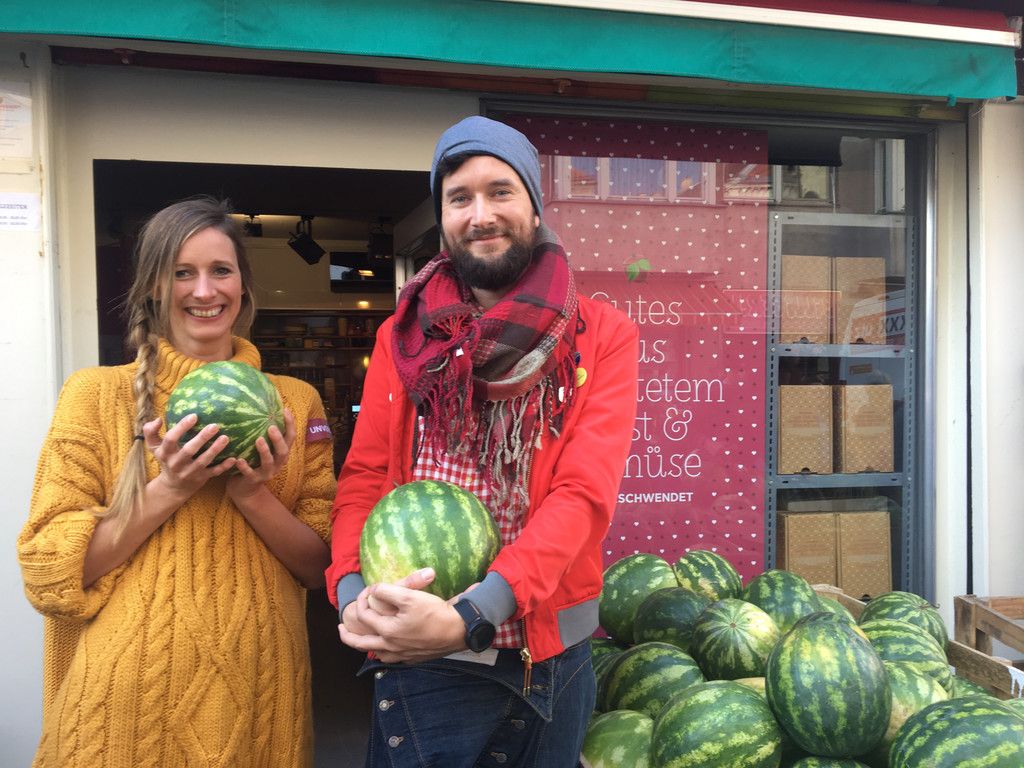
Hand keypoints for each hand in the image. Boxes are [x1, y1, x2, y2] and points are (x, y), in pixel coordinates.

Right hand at [145, 413, 236, 498]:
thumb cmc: (166, 459)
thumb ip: (150, 432)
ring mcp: (190, 472)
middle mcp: (177, 463)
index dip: (181, 427)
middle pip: (189, 450)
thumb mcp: (154, 447)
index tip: (194, 415)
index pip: (171, 439)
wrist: (173, 486)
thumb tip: (157, 419)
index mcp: (165, 453)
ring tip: (225, 437)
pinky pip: (214, 472)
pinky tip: (234, 458)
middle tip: (215, 425)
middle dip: (202, 438)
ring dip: (215, 450)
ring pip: (203, 461)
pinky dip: (224, 466)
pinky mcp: (201, 478)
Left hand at [226, 409, 295, 501]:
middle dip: (278, 439)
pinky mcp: (254, 480)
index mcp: (281, 453)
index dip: (290, 424)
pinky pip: (250, 474)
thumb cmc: (253, 462)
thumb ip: (262, 433)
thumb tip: (259, 408)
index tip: (284, 410)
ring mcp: (266, 473)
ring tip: (258, 440)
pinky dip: (245, 467)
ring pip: (269, 462)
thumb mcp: (260, 448)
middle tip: (271, 427)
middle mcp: (277, 463)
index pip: (290, 438)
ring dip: (265, 451)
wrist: (245, 489)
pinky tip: (239, 460)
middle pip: (283, 451)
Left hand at [338, 568, 464, 662]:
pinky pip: (391, 659)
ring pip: (376, 654)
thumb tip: (374, 590)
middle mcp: (390, 647)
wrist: (458, 631)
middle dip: (347, 636)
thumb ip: (387, 591)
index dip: (363, 600)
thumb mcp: (409, 596)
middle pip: (361, 644)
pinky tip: (386, 648)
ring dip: (365, 646)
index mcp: (387, 631)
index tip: (368, 590)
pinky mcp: (413, 659)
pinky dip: (383, 653)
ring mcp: (401, 656)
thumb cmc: (434, 613)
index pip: (364, 615)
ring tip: (362, 639)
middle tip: (340, 628)